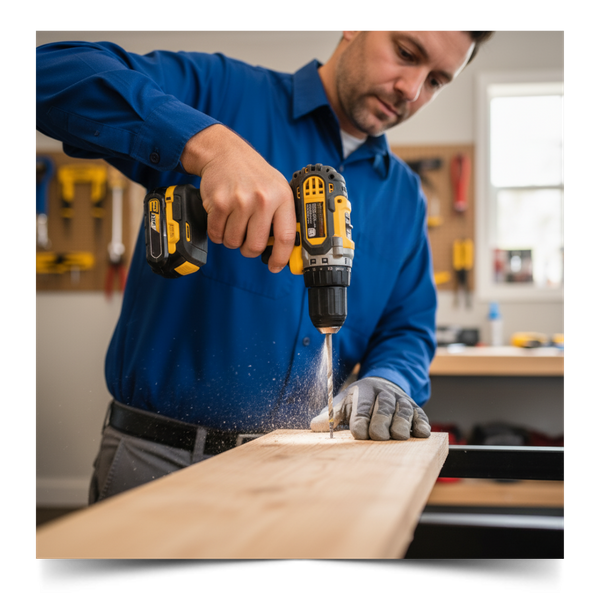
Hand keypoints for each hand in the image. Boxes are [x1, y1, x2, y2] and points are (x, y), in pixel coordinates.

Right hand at [181, 125, 296, 272]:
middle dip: (250, 250)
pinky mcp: (219, 204)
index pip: (286, 237)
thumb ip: (283, 215)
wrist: (225, 153)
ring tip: (235, 223)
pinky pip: (217, 235)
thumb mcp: (277, 188)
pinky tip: (222, 219)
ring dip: (232, 240)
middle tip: (248, 241)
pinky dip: (218, 233)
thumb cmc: (253, 174)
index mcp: (282, 197)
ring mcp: (240, 201)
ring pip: (234, 243)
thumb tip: (288, 248)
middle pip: (256, 246)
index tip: (275, 266)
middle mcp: (263, 200)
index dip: (281, 258)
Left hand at [310, 377, 430, 440]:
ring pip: (403, 411)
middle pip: (383, 408)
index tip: (359, 434)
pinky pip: (420, 416)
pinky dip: (421, 424)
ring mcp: (401, 401)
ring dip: (401, 424)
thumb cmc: (359, 400)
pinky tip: (420, 433)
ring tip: (398, 437)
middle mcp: (384, 393)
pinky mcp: (416, 409)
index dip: (360, 420)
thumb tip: (314, 426)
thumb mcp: (343, 403)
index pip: (362, 406)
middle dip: (381, 422)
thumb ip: (330, 416)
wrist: (383, 386)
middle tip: (378, 436)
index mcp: (364, 390)